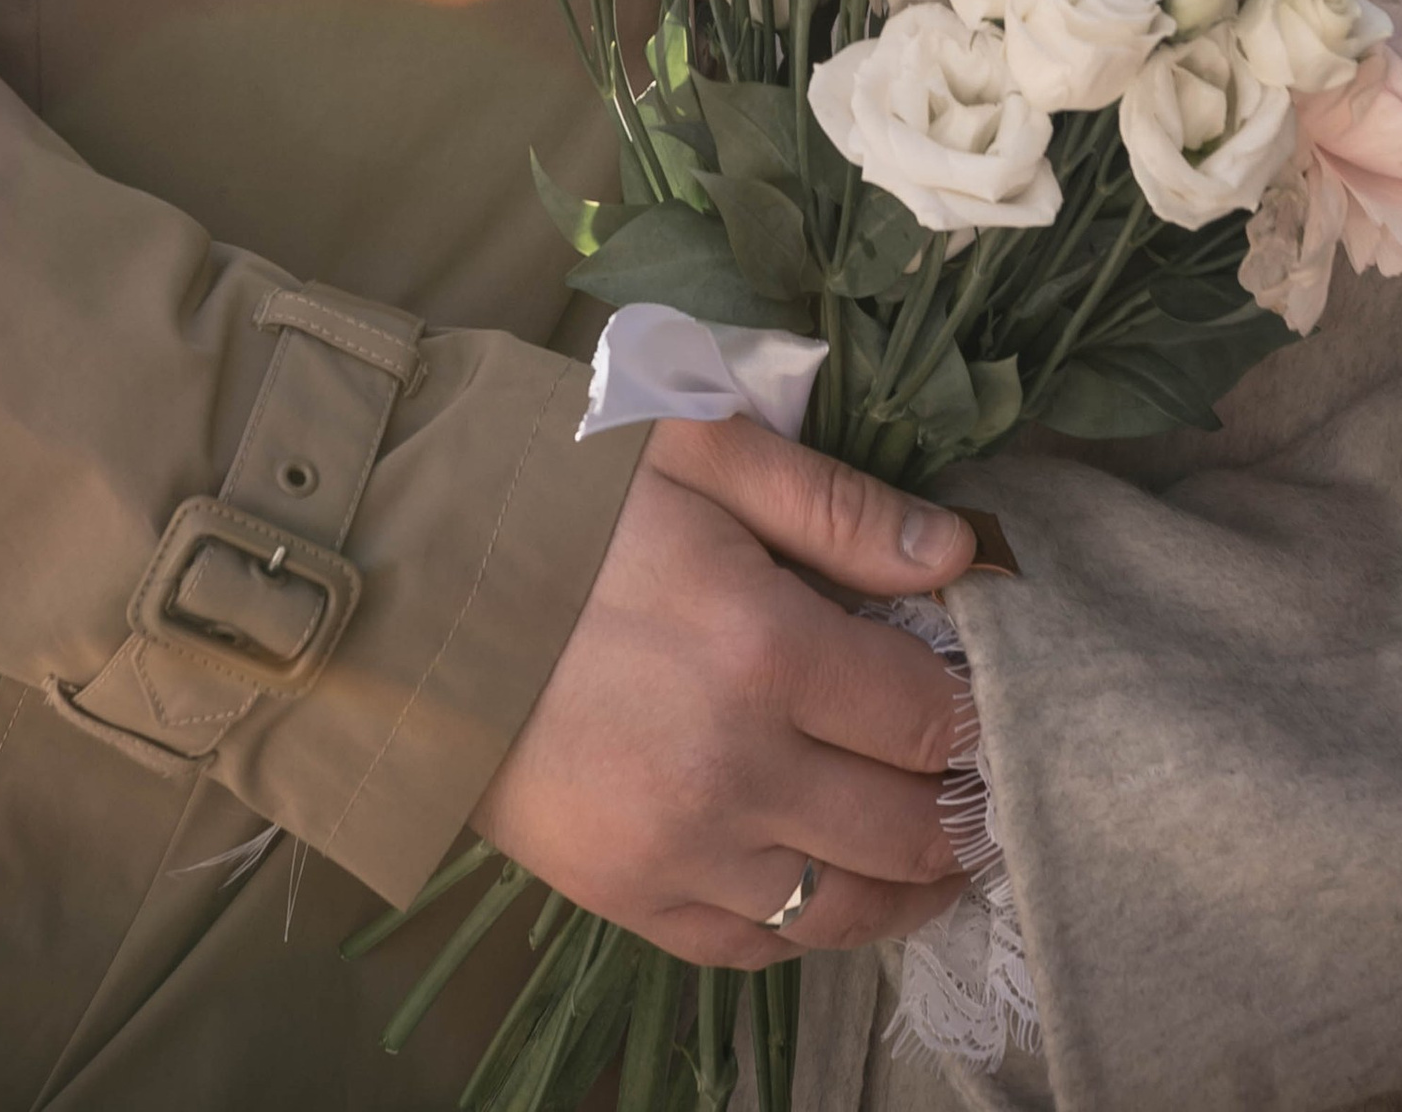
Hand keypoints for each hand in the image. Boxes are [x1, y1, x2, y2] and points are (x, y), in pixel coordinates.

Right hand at [471, 415, 978, 965]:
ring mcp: (679, 851)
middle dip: (964, 808)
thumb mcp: (700, 453)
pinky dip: (812, 928)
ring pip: (842, 908)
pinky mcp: (626, 896)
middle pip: (904, 825)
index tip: (994, 699)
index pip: (926, 713)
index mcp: (765, 650)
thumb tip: (957, 554)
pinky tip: (840, 892)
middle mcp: (735, 771)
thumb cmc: (559, 500)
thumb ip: (836, 507)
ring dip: (912, 886)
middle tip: (991, 785)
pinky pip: (753, 948)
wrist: (406, 587)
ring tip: (945, 855)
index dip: (978, 710)